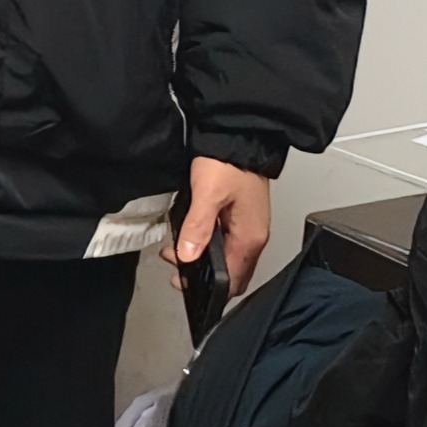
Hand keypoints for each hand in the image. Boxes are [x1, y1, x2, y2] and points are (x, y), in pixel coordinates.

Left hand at [170, 155, 272, 296]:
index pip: (234, 279)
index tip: (183, 285)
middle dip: (202, 274)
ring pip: (226, 256)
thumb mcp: (207, 194)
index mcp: (250, 237)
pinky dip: (207, 244)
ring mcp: (247, 227)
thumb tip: (188, 256)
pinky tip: (189, 237)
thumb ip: (198, 226)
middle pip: (230, 271)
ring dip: (202, 258)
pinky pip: (225, 241)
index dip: (210, 289)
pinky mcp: (240, 216)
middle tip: (174, 265)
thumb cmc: (228, 163)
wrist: (238, 137)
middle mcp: (253, 236)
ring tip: (175, 251)